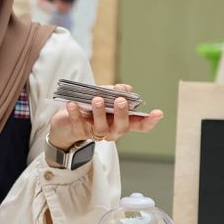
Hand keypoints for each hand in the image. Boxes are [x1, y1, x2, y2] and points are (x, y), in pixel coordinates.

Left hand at [47, 83, 163, 149]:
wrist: (64, 123)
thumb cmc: (89, 107)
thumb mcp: (103, 96)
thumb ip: (114, 92)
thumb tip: (123, 89)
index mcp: (121, 122)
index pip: (139, 125)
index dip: (150, 121)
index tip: (158, 113)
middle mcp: (111, 131)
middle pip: (121, 127)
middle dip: (122, 113)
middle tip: (120, 100)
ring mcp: (95, 133)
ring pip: (101, 127)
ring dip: (100, 112)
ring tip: (97, 99)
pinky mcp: (78, 133)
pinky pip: (78, 124)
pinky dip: (75, 113)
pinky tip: (73, 103)